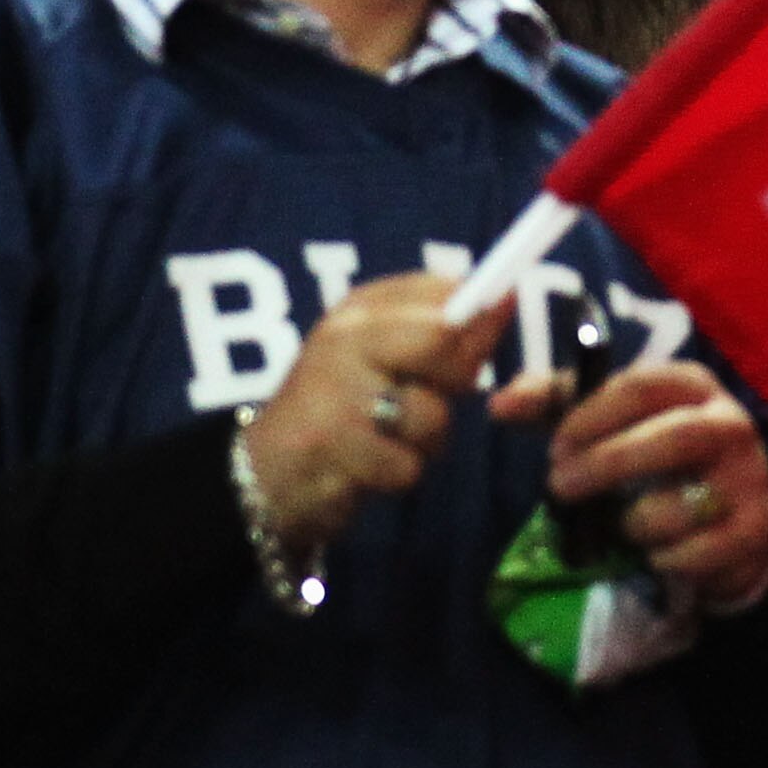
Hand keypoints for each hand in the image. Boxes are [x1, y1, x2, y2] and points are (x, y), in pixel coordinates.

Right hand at [239, 272, 514, 554]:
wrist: (263, 476)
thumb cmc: (342, 410)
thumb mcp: (382, 357)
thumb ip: (441, 332)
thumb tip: (504, 299)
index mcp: (358, 309)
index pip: (445, 292)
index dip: (479, 320)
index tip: (479, 348)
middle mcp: (343, 340)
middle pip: (444, 341)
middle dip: (455, 380)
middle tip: (423, 398)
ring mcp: (334, 393)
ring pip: (432, 415)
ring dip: (426, 441)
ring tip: (387, 440)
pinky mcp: (331, 449)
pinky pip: (408, 466)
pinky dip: (398, 475)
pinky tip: (366, 469)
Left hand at [500, 355, 767, 613]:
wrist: (733, 517)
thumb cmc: (659, 460)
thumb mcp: (614, 423)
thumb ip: (557, 406)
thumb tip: (498, 403)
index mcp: (693, 386)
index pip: (641, 386)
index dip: (592, 415)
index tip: (554, 446)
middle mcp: (730, 424)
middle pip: (673, 437)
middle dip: (608, 464)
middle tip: (560, 487)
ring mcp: (748, 478)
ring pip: (685, 503)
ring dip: (636, 521)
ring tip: (617, 528)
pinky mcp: (754, 530)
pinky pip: (698, 551)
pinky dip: (664, 559)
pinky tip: (652, 556)